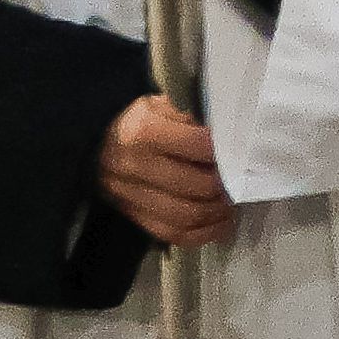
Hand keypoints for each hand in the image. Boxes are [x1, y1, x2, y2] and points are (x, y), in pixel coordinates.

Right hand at [98, 94, 231, 247]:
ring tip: (233, 203)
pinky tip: (220, 224)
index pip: (197, 146)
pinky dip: (202, 234)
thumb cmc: (139, 118)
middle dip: (225, 186)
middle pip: (195, 186)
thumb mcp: (163, 104)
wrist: (96, 141)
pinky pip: (172, 234)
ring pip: (185, 216)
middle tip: (242, 180)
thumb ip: (193, 117)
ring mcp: (130, 196)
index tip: (242, 151)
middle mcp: (134, 166)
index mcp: (143, 131)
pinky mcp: (131, 216)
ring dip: (218, 213)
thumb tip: (229, 137)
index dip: (225, 151)